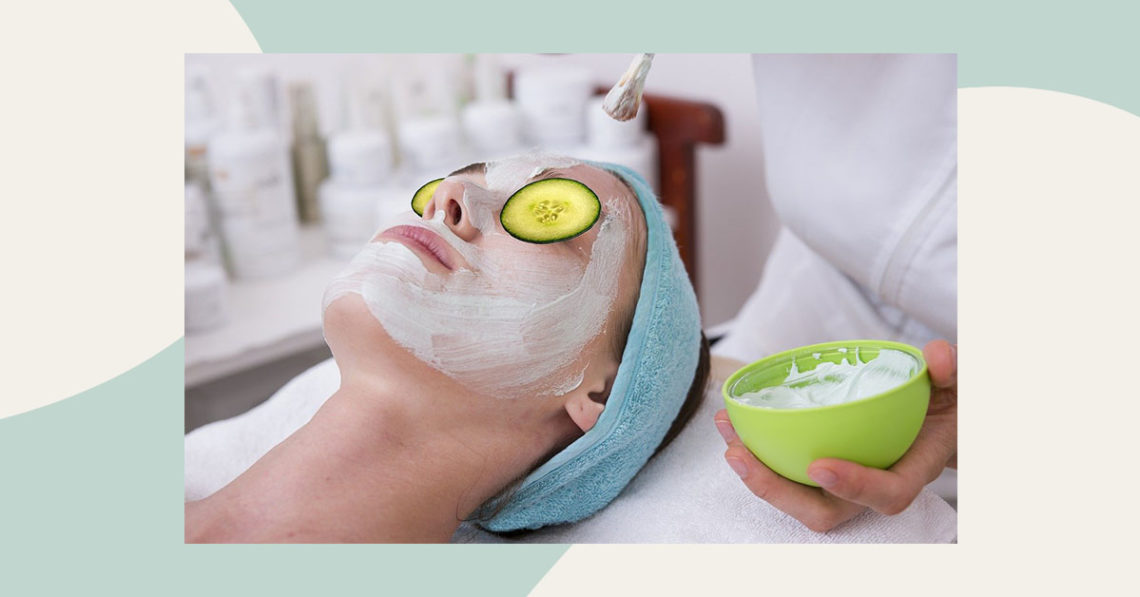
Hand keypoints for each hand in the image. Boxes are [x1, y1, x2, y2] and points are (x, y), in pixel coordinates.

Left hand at [715, 340, 956, 531]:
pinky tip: (734, 425)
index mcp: (913, 468)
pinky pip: (789, 474)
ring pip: (799, 498)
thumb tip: (937, 358)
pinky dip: (759, 454)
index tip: (820, 466)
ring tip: (728, 437)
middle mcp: (874, 484)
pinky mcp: (824, 468)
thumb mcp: (958, 382)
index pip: (888, 494)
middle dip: (778, 491)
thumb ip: (951, 369)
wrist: (943, 416)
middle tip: (741, 456)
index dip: (854, 487)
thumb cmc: (948, 402)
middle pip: (825, 512)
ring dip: (758, 475)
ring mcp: (846, 481)